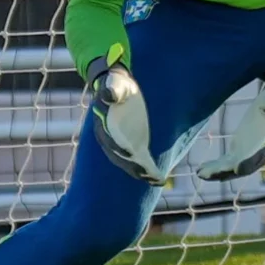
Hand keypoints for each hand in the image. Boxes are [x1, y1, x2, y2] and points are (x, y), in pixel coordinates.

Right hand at [88, 64, 166, 184]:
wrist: (115, 88)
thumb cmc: (116, 85)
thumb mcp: (115, 84)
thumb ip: (112, 90)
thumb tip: (109, 95)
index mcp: (104, 126)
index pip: (111, 139)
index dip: (120, 147)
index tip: (131, 152)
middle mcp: (109, 140)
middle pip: (120, 156)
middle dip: (133, 165)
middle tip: (148, 173)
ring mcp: (120, 146)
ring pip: (129, 163)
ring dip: (142, 172)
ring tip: (157, 179)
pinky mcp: (131, 146)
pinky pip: (139, 162)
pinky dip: (148, 172)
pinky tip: (160, 179)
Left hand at [200, 73, 264, 181]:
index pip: (259, 155)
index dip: (249, 162)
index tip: (237, 169)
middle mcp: (260, 153)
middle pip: (242, 167)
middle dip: (225, 171)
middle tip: (207, 174)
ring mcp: (249, 154)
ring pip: (232, 168)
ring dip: (217, 173)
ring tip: (200, 173)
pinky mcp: (239, 150)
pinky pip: (227, 163)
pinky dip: (216, 168)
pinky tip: (201, 170)